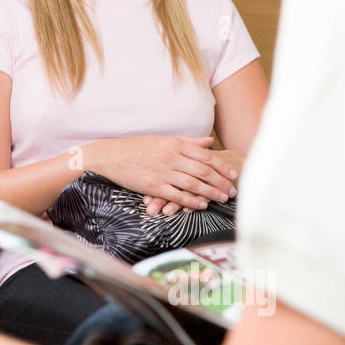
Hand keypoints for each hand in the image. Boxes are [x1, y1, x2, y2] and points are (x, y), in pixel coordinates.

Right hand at [89, 135, 237, 211]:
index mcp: (174, 144)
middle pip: (203, 170)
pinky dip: (191, 201)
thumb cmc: (137, 147)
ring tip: (222, 199)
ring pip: (193, 184)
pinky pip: (177, 195)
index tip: (233, 174)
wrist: (111, 156)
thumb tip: (209, 142)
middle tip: (232, 190)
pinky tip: (202, 205)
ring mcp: (161, 172)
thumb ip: (187, 141)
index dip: (221, 166)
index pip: (205, 155)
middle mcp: (170, 157)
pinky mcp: (152, 186)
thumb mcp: (162, 139)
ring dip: (210, 193)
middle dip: (221, 182)